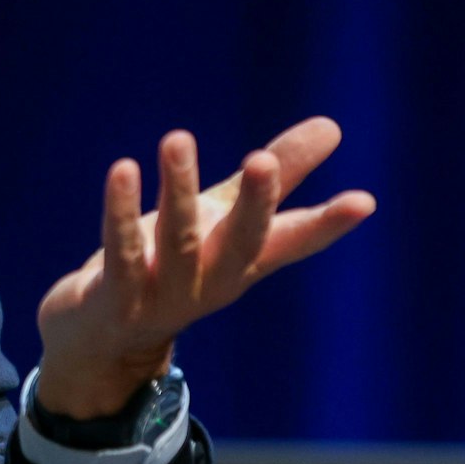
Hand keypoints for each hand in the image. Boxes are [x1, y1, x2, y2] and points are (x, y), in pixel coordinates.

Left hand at [35, 116, 375, 418]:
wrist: (100, 338)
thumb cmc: (169, 264)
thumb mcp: (222, 216)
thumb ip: (274, 175)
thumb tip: (333, 126)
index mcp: (241, 262)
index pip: (293, 242)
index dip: (328, 225)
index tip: (364, 202)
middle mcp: (209, 281)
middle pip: (241, 243)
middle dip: (254, 204)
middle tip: (263, 161)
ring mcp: (163, 295)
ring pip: (178, 241)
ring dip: (179, 190)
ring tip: (177, 139)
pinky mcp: (116, 299)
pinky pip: (119, 251)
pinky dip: (121, 212)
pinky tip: (123, 170)